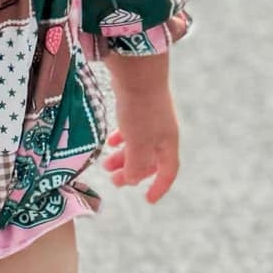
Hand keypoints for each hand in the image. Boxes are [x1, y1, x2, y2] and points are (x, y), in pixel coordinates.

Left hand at [101, 60, 179, 202]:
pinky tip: (110, 141)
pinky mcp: (139, 106)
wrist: (138, 72)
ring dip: (123, 156)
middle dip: (133, 172)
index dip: (159, 187)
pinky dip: (122, 138)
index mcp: (168, 143)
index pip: (168, 171)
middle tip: (114, 181)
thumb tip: (132, 179)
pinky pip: (132, 129)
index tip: (148, 200)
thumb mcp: (138, 144)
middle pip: (150, 160)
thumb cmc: (141, 110)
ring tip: (104, 164)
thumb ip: (136, 165)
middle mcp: (162, 132)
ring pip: (139, 144)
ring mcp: (151, 118)